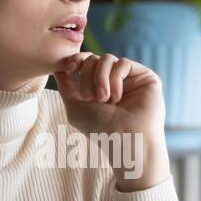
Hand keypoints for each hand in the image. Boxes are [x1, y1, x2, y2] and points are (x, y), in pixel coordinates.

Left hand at [53, 52, 170, 191]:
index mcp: (98, 88)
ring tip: (104, 99)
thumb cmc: (100, 130)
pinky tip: (117, 97)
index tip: (70, 68)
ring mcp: (129, 79)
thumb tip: (57, 69)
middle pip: (93, 59)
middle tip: (91, 98)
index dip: (76, 60)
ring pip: (107, 58)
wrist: (126, 141)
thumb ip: (66, 87)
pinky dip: (115, 78)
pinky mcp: (144, 77)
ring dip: (100, 78)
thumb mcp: (75, 108)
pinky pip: (123, 63)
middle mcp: (113, 82)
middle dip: (87, 76)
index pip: (85, 63)